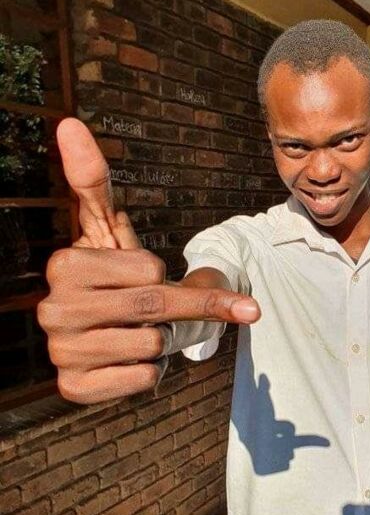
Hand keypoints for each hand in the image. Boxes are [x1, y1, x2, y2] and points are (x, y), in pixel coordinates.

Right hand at [38, 117, 259, 403]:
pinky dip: (148, 373)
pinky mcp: (74, 389)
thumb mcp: (107, 232)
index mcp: (64, 266)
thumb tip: (70, 124)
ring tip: (132, 334)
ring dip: (158, 342)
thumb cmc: (115, 279)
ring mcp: (61, 352)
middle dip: (170, 309)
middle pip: (155, 305)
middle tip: (152, 311)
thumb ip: (93, 181)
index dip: (162, 276)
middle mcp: (53, 309)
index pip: (151, 270)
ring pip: (153, 346)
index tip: (142, 279)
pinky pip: (142, 381)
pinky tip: (124, 362)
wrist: (109, 334)